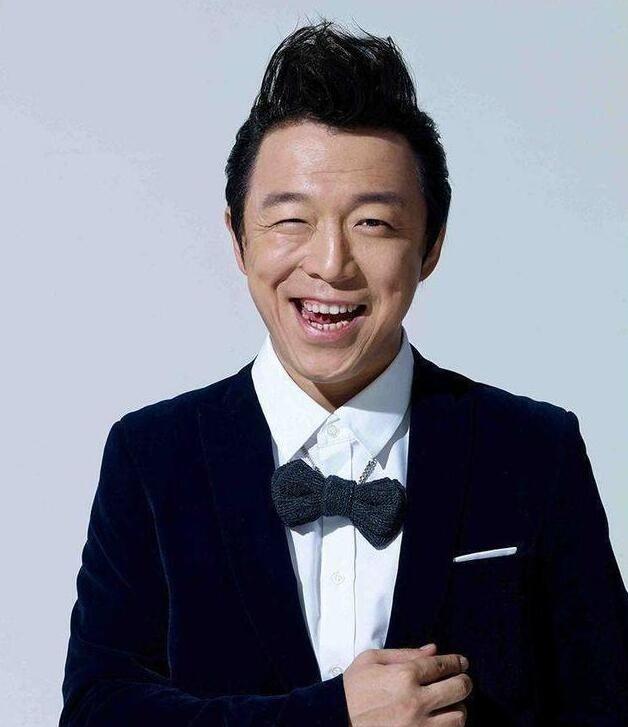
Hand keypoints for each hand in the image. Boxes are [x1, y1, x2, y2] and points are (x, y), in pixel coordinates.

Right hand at [343, 643, 471, 725]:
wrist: (336, 720)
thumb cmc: (352, 689)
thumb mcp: (370, 660)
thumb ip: (404, 653)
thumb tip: (433, 650)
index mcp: (404, 675)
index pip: (442, 665)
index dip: (457, 662)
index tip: (462, 663)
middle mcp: (416, 701)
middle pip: (458, 689)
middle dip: (463, 682)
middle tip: (462, 681)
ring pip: (458, 717)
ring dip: (457, 708)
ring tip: (450, 704)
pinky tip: (441, 721)